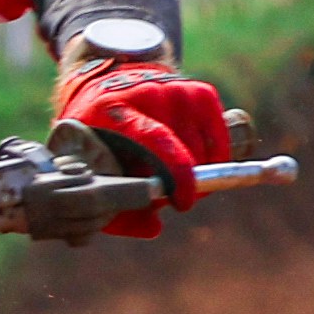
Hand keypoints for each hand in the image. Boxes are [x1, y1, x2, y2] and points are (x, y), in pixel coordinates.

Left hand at [50, 52, 235, 237]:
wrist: (106, 86)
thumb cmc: (99, 138)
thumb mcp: (93, 166)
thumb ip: (117, 204)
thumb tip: (155, 228)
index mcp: (112, 112)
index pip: (157, 141)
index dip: (176, 176)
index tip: (183, 203)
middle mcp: (148, 94)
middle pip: (186, 152)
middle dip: (183, 185)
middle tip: (171, 195)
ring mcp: (176, 89)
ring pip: (205, 148)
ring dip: (198, 170)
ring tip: (176, 174)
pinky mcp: (199, 91)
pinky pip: (219, 133)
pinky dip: (214, 153)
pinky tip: (197, 159)